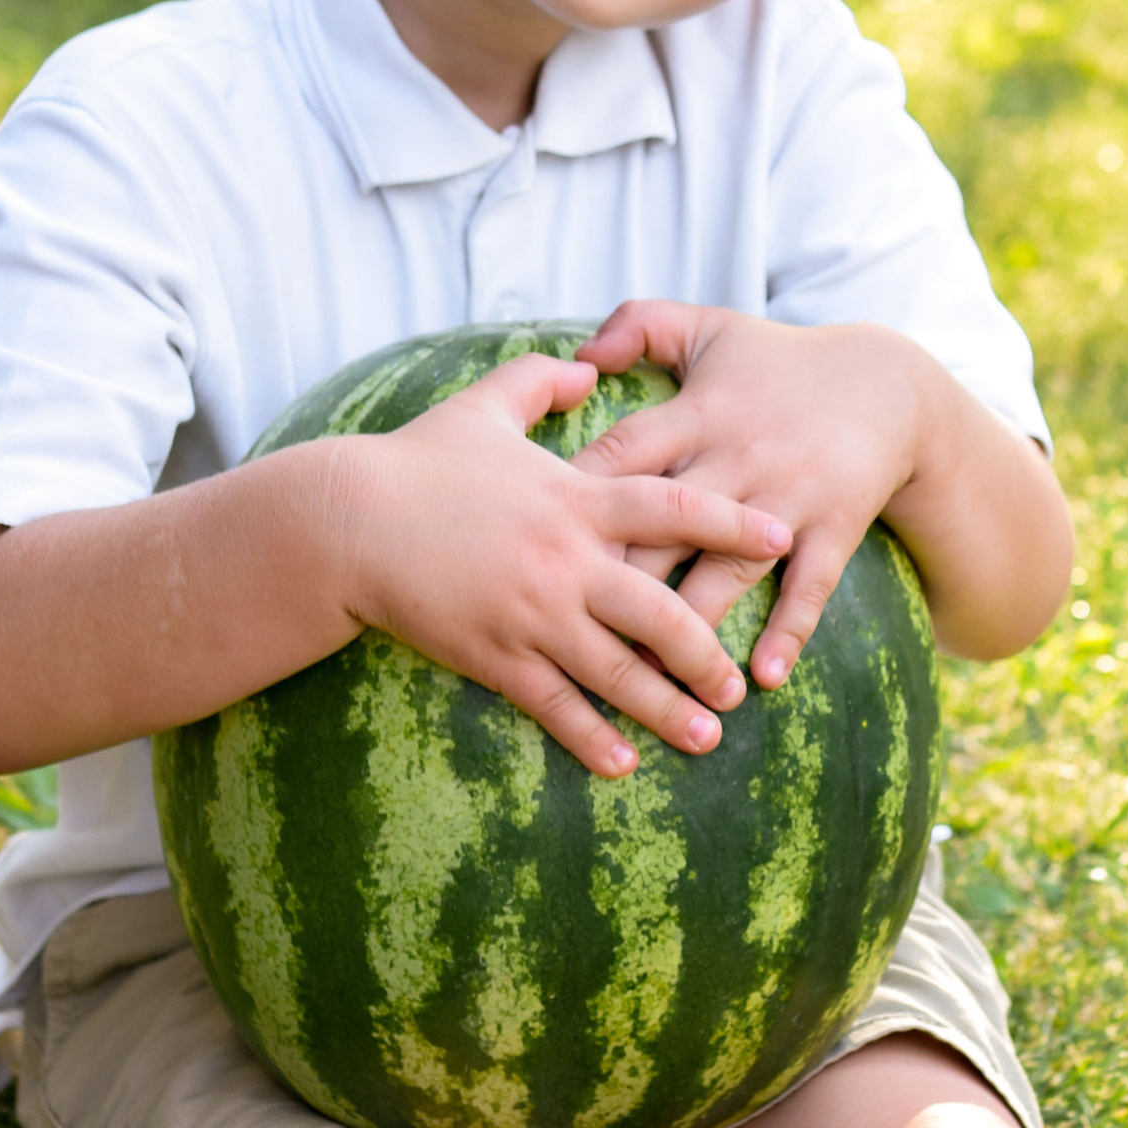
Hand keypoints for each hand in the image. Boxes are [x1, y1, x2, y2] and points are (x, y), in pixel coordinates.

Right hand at [325, 349, 792, 778]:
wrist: (345, 523)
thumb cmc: (416, 462)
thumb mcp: (483, 405)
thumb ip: (540, 379)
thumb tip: (589, 363)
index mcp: (576, 498)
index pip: (674, 508)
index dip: (734, 523)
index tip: (782, 536)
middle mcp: (566, 561)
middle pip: (662, 612)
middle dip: (708, 653)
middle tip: (738, 684)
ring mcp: (532, 614)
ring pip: (618, 673)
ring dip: (667, 708)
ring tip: (708, 735)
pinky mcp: (495, 654)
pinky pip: (554, 704)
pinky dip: (591, 737)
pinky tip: (623, 764)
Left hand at [569, 303, 935, 690]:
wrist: (887, 385)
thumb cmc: (780, 361)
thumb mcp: (709, 329)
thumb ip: (639, 326)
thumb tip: (580, 354)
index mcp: (698, 413)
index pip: (623, 457)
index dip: (574, 497)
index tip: (526, 541)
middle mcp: (738, 457)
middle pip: (664, 526)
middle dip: (617, 578)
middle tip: (564, 630)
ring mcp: (787, 497)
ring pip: (729, 566)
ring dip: (692, 626)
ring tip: (652, 679)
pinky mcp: (834, 526)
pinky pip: (810, 585)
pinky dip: (789, 630)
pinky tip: (764, 676)